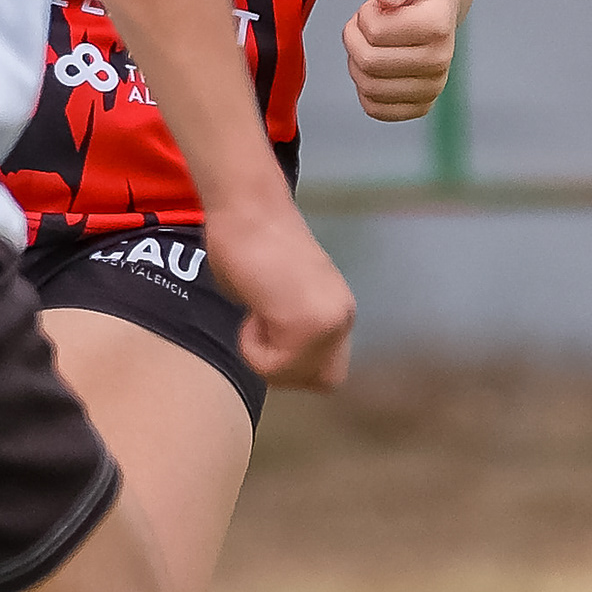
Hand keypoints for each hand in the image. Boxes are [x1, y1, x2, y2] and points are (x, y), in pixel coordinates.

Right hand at [202, 191, 353, 392]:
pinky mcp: (304, 324)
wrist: (248, 210)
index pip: (331, 371)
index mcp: (340, 310)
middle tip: (261, 329)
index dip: (297, 365)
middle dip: (285, 368)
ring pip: (293, 375)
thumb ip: (288, 325)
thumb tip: (274, 350)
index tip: (270, 331)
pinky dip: (250, 345)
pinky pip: (271, 363)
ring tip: (255, 312)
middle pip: (322, 381)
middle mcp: (343, 317)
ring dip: (264, 355)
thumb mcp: (280, 295)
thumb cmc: (250, 242)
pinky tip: (251, 308)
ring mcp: (328, 321)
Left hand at [341, 0, 462, 123]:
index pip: (375, 31)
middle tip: (365, 26)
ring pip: (368, 86)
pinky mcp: (420, 107)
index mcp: (438, 25)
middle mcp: (441, 60)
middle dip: (354, 39)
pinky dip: (364, 89)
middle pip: (368, 61)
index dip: (364, 16)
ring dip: (356, 62)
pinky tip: (375, 69)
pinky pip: (375, 109)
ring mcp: (433, 88)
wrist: (436, 15)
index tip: (376, 7)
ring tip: (370, 45)